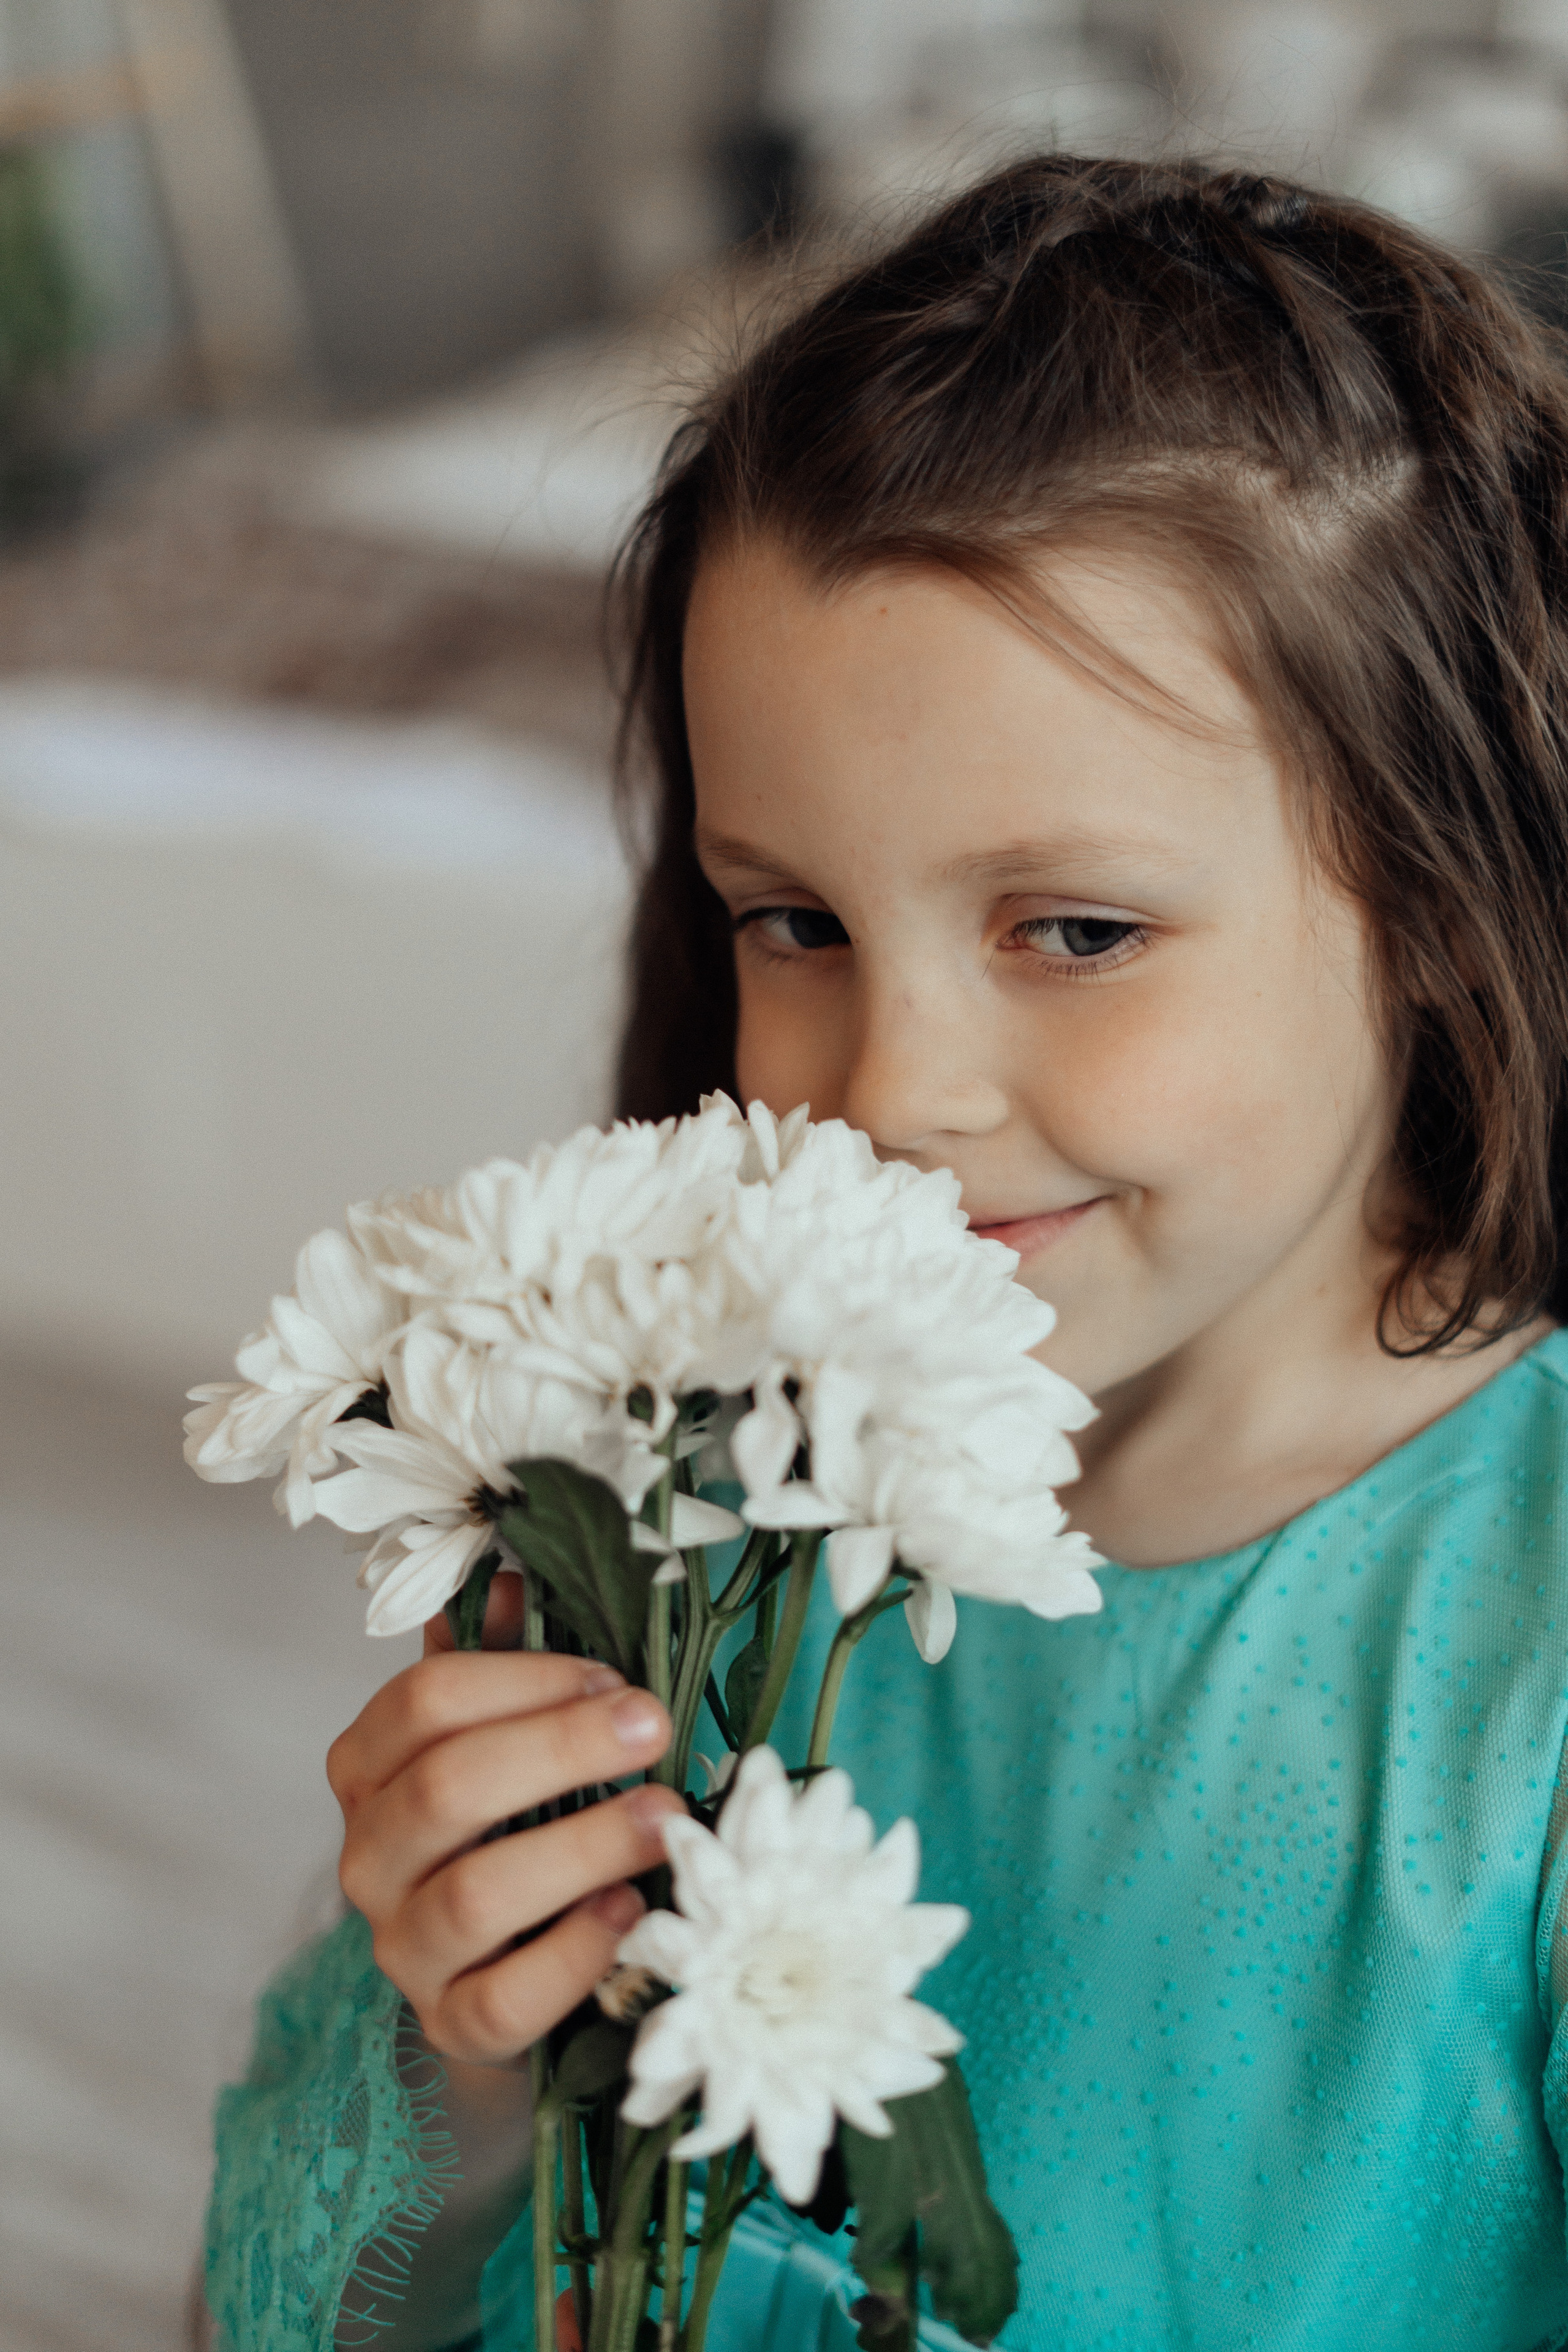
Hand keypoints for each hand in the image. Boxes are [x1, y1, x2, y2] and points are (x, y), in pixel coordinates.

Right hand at [328, 1573, 684, 2062]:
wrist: (510, 1972)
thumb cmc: (519, 1825)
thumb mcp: (511, 1734)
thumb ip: (506, 1658)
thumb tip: (514, 1576)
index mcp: (372, 1767)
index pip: (425, 1701)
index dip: (526, 1678)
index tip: (615, 1674)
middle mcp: (370, 1856)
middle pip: (444, 1788)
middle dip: (559, 1748)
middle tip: (653, 1726)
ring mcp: (403, 1949)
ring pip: (470, 1897)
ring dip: (580, 1848)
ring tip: (666, 1817)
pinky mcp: (450, 2027)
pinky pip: (500, 2001)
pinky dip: (572, 1955)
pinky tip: (633, 1911)